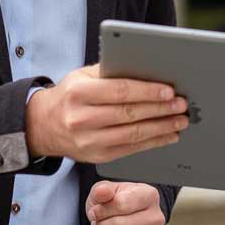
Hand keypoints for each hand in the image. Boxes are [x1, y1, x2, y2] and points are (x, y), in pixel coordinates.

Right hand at [25, 64, 187, 162]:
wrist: (43, 126)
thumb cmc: (70, 95)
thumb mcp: (82, 76)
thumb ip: (110, 72)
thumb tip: (147, 68)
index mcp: (79, 93)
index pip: (120, 91)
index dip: (147, 91)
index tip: (169, 90)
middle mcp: (82, 119)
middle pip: (129, 114)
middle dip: (160, 109)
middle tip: (182, 104)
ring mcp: (89, 141)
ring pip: (133, 134)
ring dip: (161, 128)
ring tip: (180, 120)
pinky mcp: (97, 156)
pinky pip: (131, 149)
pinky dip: (153, 142)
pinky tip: (168, 135)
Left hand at [86, 181, 164, 224]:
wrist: (129, 214)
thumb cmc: (119, 201)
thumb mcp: (108, 190)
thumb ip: (102, 190)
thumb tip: (101, 192)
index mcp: (149, 195)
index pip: (122, 204)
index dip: (102, 210)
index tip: (95, 211)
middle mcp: (156, 218)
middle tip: (98, 223)